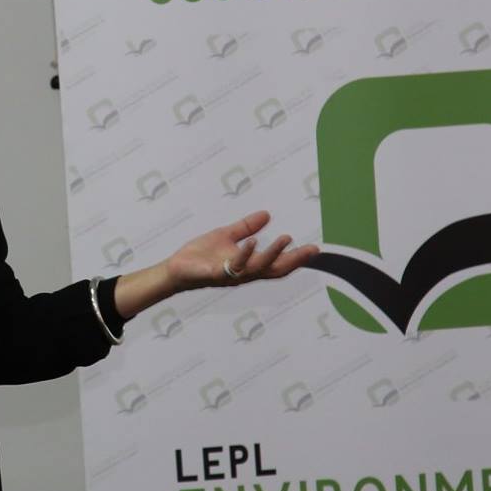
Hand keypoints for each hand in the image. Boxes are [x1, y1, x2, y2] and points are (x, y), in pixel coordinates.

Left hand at [165, 211, 317, 291]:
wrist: (175, 269)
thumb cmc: (200, 256)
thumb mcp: (226, 236)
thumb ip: (246, 227)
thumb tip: (267, 215)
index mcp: (248, 265)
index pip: (277, 263)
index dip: (296, 258)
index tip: (315, 250)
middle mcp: (243, 273)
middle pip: (274, 269)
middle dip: (294, 260)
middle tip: (312, 250)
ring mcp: (230, 275)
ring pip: (257, 268)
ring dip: (272, 254)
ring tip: (286, 238)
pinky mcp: (215, 273)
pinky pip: (232, 266)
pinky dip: (244, 254)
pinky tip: (252, 242)